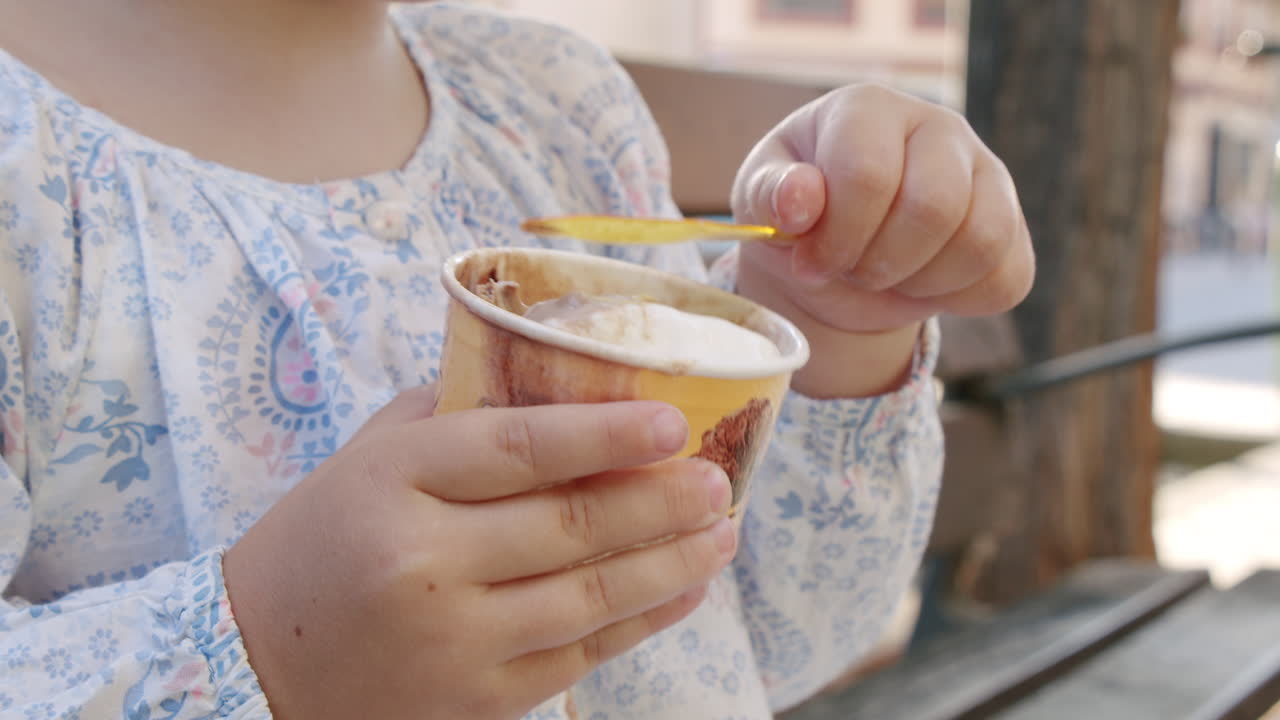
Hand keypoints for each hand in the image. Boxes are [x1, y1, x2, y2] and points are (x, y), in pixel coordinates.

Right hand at [224, 385, 734, 719]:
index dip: (606, 433)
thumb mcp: (368, 459)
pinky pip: (580, 654)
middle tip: (719, 479)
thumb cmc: (321, 541)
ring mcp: (455, 638)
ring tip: (722, 531)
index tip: (674, 422)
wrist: (255, 663)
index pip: (519, 448)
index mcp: (395, 481)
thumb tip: (555, 379)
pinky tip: (683, 590)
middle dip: (661, 501)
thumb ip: (451, 416)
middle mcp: (426, 561)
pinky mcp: (476, 700)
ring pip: (591, 595)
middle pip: (571, 525)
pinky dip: (642, 621)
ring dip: (671, 562)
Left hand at [731, 84, 1033, 396]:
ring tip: (884, 275)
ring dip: (919, 283)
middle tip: (851, 270)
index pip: (870, 175)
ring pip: (982, 243)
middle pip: (935, 208)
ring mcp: (987, 174)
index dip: (838, 236)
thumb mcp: (762, 202)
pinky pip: (1007, 278)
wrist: (836, 255)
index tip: (812, 261)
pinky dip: (958, 301)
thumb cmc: (798, 216)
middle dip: (881, 263)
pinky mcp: (1013, 227)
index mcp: (868, 109)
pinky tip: (921, 285)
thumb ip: (771, 194)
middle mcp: (939, 127)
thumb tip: (800, 199)